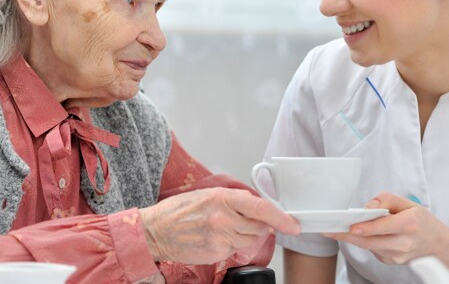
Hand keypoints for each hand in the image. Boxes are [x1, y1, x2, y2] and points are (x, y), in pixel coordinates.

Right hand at [139, 187, 299, 263]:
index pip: (261, 208)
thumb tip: (258, 207)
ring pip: (249, 239)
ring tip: (224, 227)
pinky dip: (232, 243)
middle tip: (245, 220)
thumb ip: (234, 199)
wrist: (156, 230)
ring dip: (245, 234)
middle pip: (259, 227)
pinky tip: (216, 237)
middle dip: (259, 225)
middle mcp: (223, 219)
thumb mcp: (208, 194)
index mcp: (222, 198)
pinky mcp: (216, 253)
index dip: (281, 217)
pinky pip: (235, 249)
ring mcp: (219, 238)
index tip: (293, 224)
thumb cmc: (179, 210)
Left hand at [322, 192, 448, 281]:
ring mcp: (397, 256)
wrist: (439, 247)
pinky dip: (366, 242)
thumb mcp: (410, 204)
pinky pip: (373, 250)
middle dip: (348, 235)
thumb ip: (387, 200)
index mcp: (410, 224)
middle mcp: (403, 243)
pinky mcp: (392, 262)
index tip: (350, 226)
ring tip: (338, 229)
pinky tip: (364, 235)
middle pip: (370, 241)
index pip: (383, 226)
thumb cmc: (423, 223)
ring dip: (354, 238)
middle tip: (330, 230)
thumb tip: (368, 206)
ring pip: (369, 247)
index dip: (365, 227)